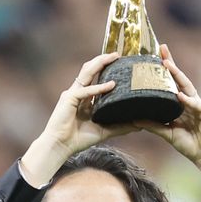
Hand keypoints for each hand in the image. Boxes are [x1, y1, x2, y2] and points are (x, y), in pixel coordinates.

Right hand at [21, 53, 140, 185]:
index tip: (121, 63)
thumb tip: (140, 124)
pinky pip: (85, 91)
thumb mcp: (104, 131)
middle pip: (90, 70)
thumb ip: (120, 127)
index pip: (95, 78)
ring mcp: (72, 94)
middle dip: (103, 60)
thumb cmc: (79, 139)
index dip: (106, 68)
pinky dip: (98, 88)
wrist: (60, 147)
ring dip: (100, 64)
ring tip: (114, 57)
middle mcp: (78, 92)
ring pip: (86, 73)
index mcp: (84, 98)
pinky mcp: (68, 99)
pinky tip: (111, 85)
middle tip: (119, 54)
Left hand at [135, 45, 200, 197]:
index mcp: (180, 104)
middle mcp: (190, 101)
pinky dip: (187, 100)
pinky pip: (195, 104)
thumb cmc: (190, 145)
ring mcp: (199, 105)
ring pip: (187, 86)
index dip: (163, 70)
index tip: (153, 56)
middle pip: (179, 79)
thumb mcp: (167, 134)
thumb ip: (153, 125)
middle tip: (161, 48)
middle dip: (171, 64)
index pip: (170, 83)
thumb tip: (134, 118)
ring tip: (167, 64)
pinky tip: (179, 95)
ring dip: (177, 75)